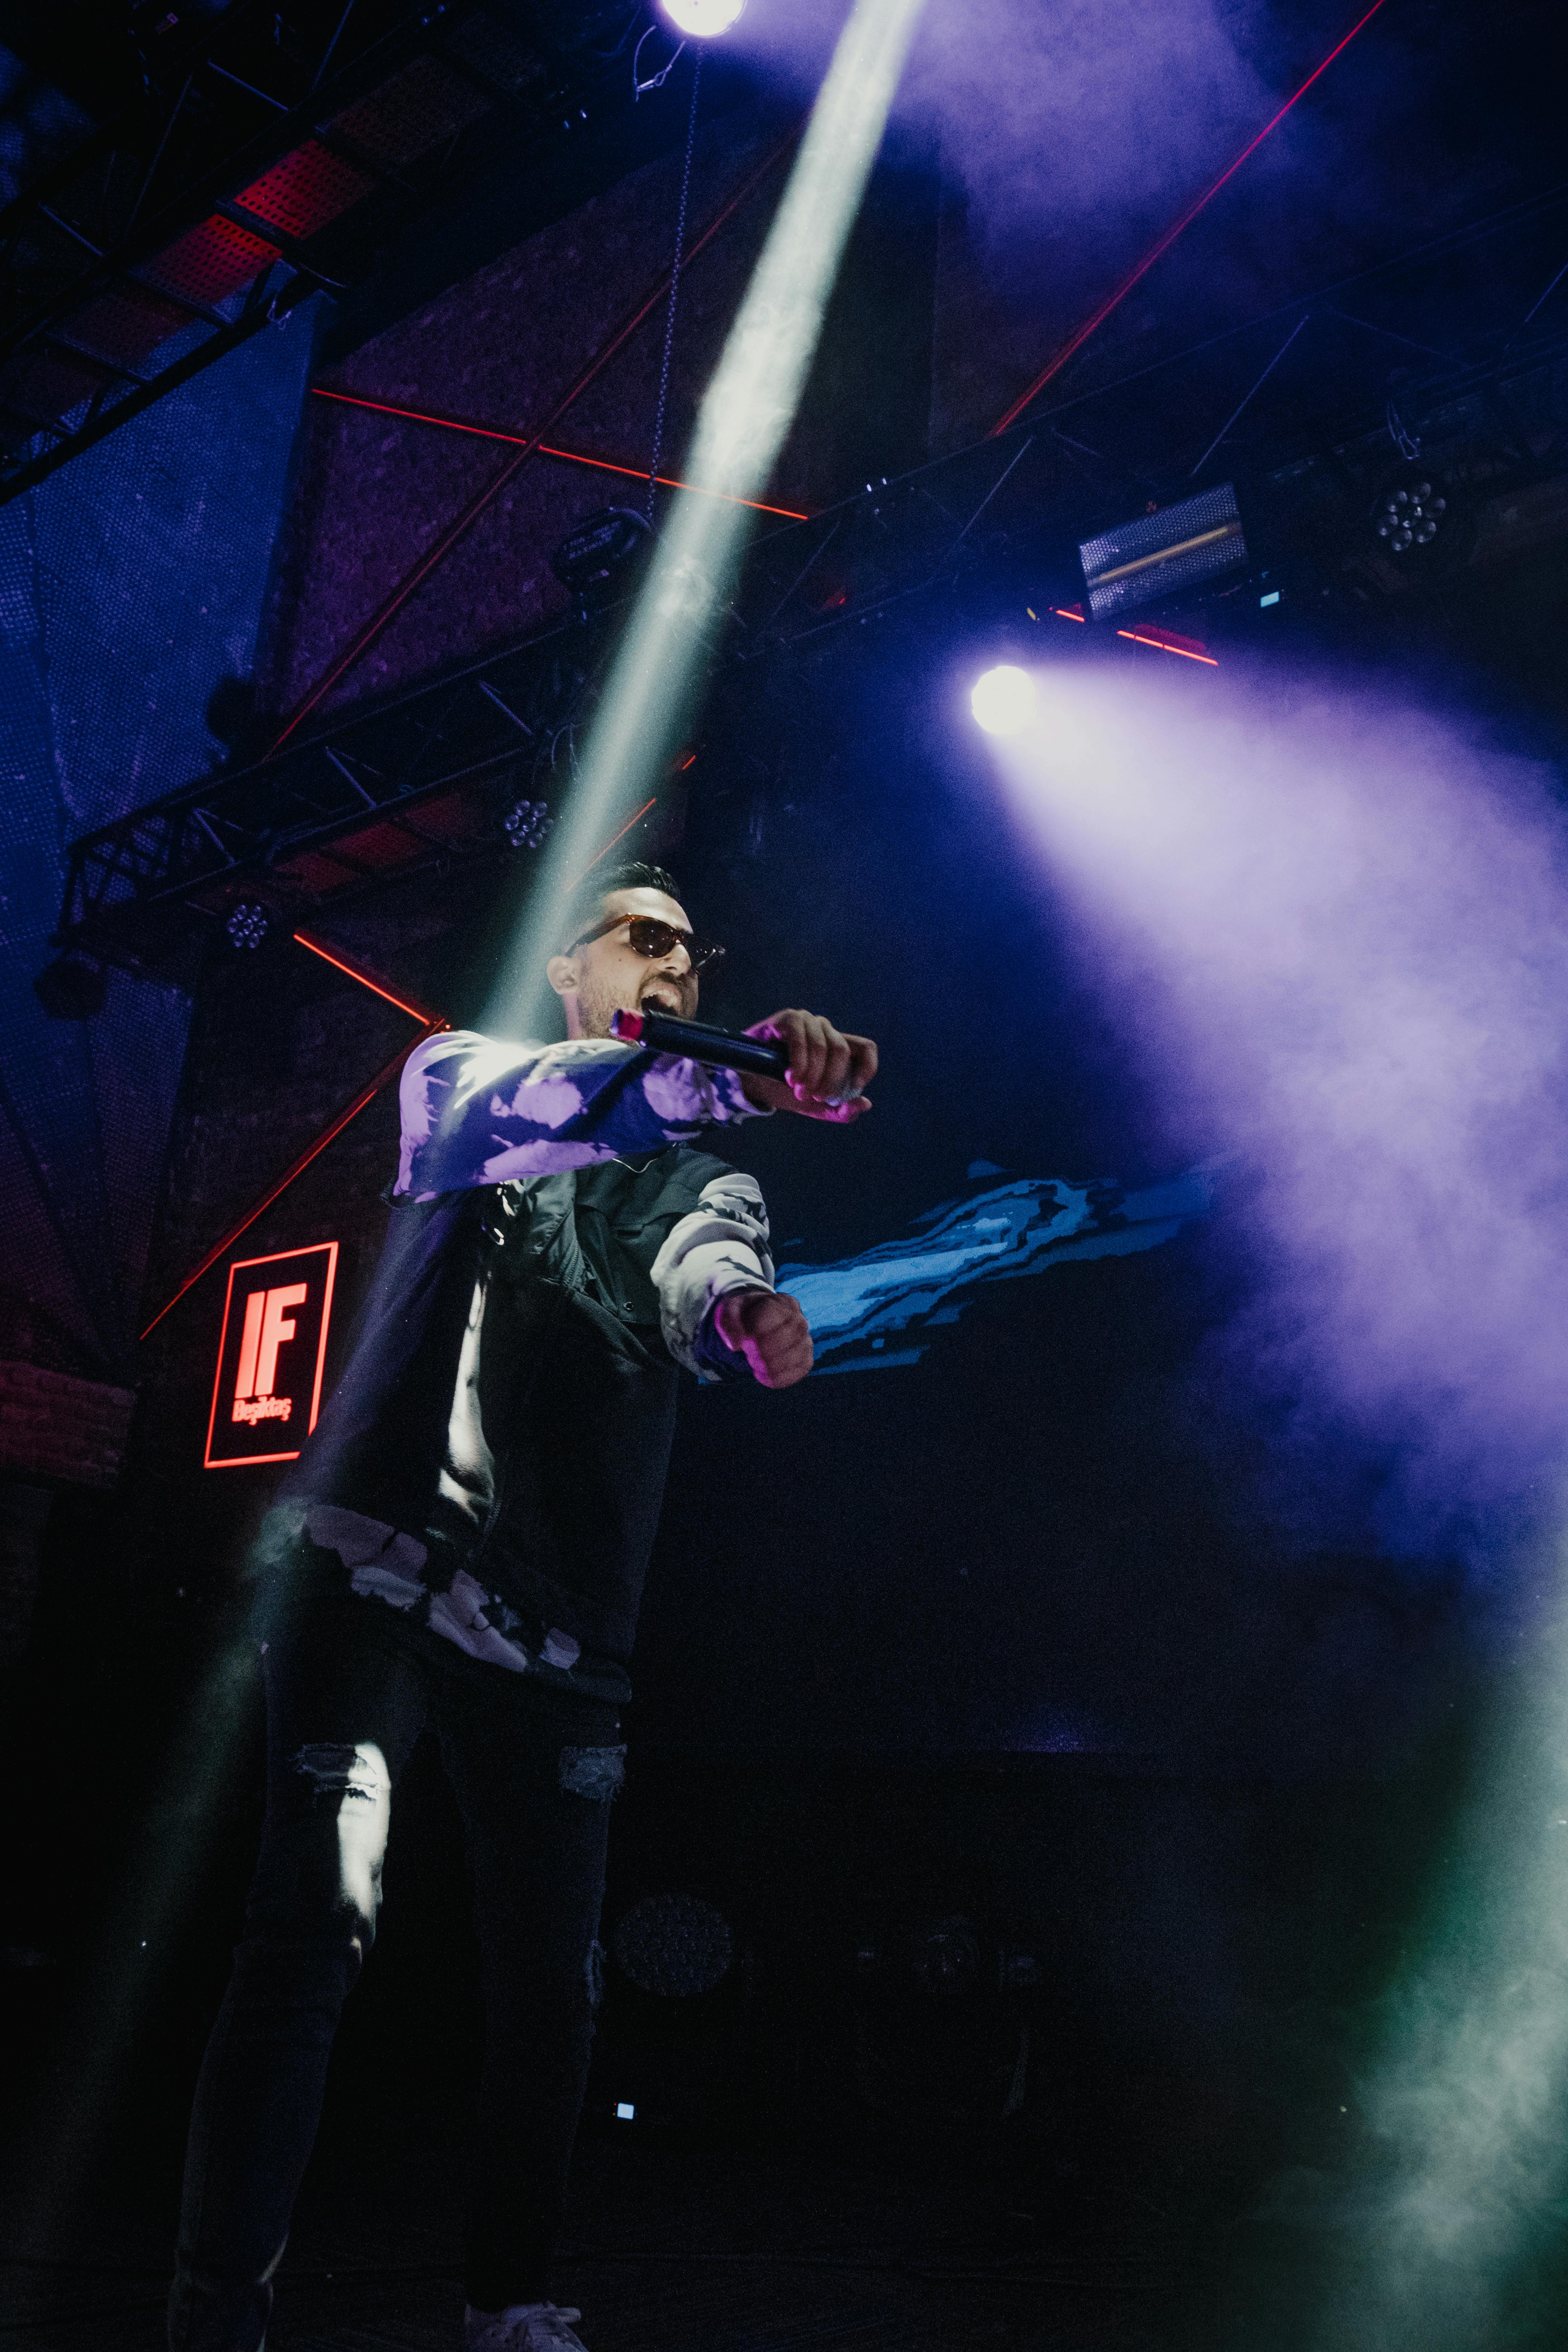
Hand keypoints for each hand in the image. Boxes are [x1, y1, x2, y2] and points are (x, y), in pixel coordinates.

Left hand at [714, 1290, 812, 1387]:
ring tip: (754, 1362)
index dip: (755, 1332)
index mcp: (784, 1303)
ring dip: (767, 1366)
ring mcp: (806, 1341)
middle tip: (748, 1351)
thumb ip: (727, 1321)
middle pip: (785, 1339)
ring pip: (793, 1358)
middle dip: (760, 1351)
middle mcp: (800, 1320)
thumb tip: (734, 1345)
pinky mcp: (805, 1360)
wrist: (757, 1325)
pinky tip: (761, 1374)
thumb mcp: (730, 1310)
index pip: (774, 1318)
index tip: (745, 1340)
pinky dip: (777, 1378)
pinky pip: (797, 1373)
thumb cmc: (744, 1316)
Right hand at [739, 1009, 876, 1122]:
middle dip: (830, 1079)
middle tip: (815, 1096)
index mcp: (838, 1046)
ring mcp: (807, 1021)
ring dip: (811, 1074)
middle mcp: (825, 1029)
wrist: (751, 1083)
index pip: (866, 1048)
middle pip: (841, 1050)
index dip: (866, 1068)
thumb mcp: (816, 1107)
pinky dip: (798, 1061)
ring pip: (821, 1045)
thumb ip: (841, 1111)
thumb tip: (865, 1103)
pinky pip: (800, 1037)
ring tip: (798, 1091)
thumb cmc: (786, 1090)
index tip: (854, 1088)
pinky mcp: (787, 1018)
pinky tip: (791, 1077)